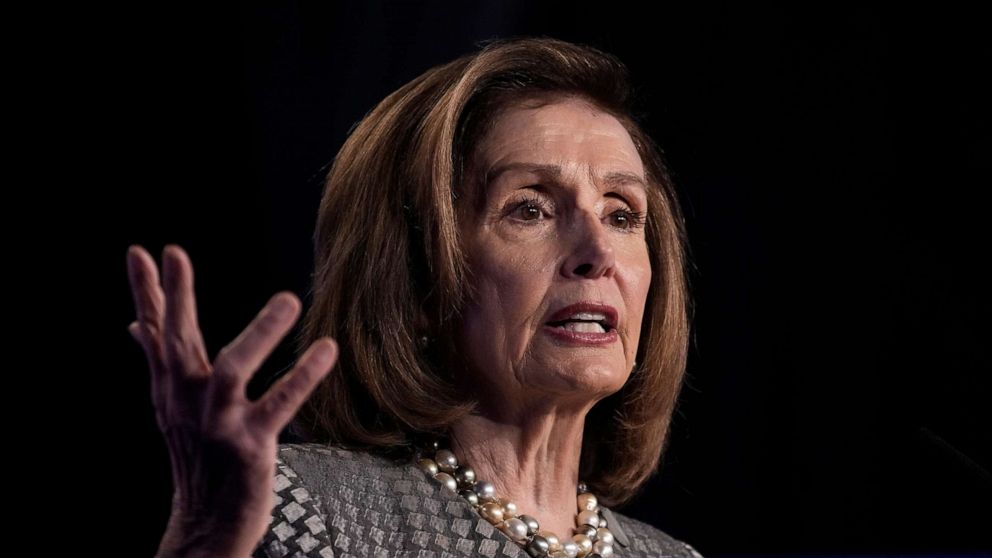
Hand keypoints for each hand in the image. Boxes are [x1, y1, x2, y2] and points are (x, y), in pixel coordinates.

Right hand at [127, 244, 337, 557]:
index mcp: (173, 388)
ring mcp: (218, 423)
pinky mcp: (250, 446)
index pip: (157, 334)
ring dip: (259, 334)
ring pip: (229, 370)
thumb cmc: (197, 458)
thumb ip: (160, 361)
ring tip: (289, 299)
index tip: (141, 252)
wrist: (205, 526)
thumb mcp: (173, 407)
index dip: (148, 294)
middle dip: (174, 298)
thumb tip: (133, 326)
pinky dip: (303, 378)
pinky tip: (327, 350)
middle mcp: (188, 401)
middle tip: (172, 254)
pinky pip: (279, 406)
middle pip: (177, 343)